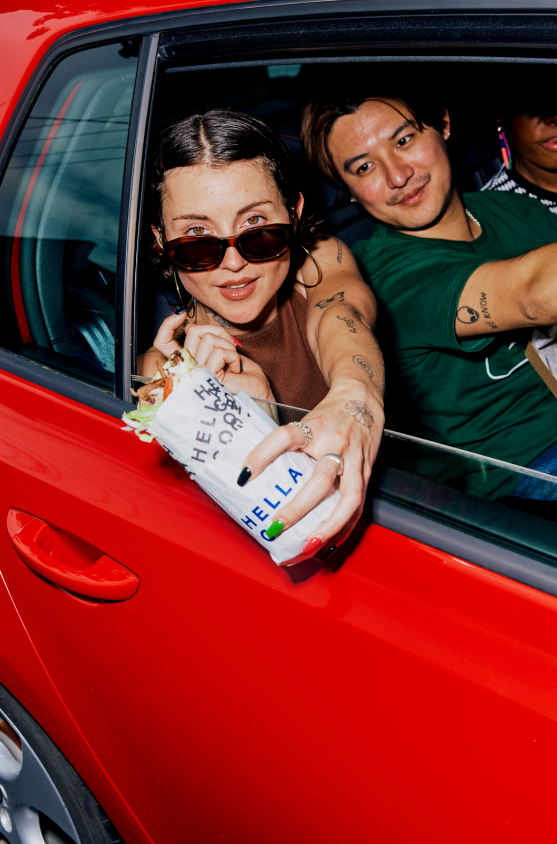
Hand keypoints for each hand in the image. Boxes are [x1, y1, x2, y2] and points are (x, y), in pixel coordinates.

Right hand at [153, 313, 273, 402]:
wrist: (260, 395)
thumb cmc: (245, 376)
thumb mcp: (224, 349)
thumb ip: (208, 339)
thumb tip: (190, 326)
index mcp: (190, 362)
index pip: (164, 343)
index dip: (167, 326)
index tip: (181, 315)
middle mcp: (189, 369)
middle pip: (193, 333)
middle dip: (218, 332)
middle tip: (230, 348)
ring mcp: (197, 374)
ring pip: (207, 339)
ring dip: (228, 346)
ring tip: (233, 362)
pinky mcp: (208, 378)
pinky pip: (218, 352)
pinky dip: (232, 355)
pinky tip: (235, 369)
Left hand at [238, 382, 383, 563]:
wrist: (362, 399)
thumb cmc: (328, 415)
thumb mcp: (305, 422)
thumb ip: (287, 447)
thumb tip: (255, 476)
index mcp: (314, 428)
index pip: (284, 437)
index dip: (262, 455)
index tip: (244, 476)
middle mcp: (336, 444)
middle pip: (320, 480)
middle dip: (298, 509)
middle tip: (276, 527)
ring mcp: (355, 460)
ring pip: (348, 498)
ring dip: (328, 526)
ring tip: (308, 545)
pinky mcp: (367, 473)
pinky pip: (358, 506)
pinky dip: (344, 528)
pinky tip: (328, 544)